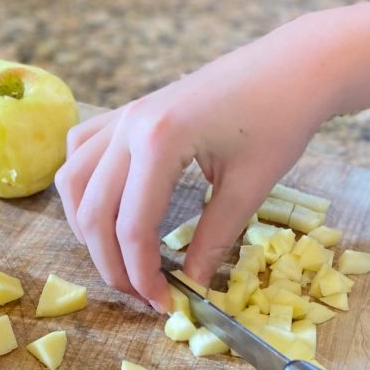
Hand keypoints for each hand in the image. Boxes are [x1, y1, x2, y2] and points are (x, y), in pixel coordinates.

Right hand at [54, 16, 333, 309]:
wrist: (294, 66)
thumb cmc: (281, 119)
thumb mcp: (250, 187)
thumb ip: (213, 239)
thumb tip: (190, 285)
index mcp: (159, 142)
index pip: (132, 227)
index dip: (142, 274)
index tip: (163, 303)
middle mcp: (128, 126)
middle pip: (93, 212)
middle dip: (111, 263)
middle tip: (141, 294)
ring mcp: (123, 115)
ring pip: (75, 181)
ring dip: (87, 227)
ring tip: (118, 258)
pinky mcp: (128, 111)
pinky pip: (81, 149)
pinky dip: (83, 184)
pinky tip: (104, 205)